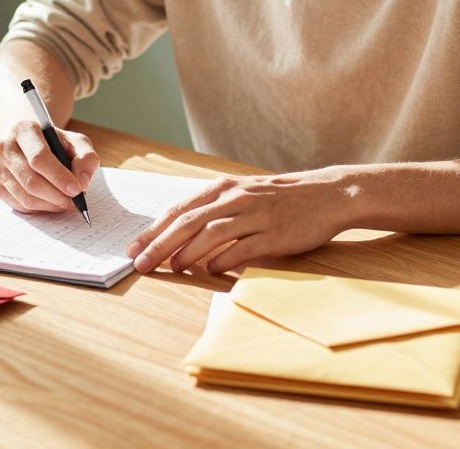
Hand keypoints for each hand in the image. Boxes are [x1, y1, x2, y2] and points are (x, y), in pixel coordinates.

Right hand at [0, 120, 99, 213]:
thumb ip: (86, 158)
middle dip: (57, 196)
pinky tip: (51, 202)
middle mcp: (4, 146)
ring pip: (26, 197)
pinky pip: (20, 206)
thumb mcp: (76, 142)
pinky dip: (40, 209)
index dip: (59, 177)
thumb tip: (82, 183)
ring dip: (50, 205)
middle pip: (31, 181)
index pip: (39, 158)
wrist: (31, 144)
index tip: (77, 190)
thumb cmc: (55, 144)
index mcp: (23, 129)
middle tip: (75, 202)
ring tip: (66, 202)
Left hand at [125, 168, 358, 273]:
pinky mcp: (274, 234)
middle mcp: (236, 199)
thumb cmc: (279, 198)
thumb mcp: (242, 194)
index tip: (132, 248)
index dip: (153, 230)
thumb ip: (213, 210)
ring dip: (188, 253)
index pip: (178, 210)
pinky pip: (242, 248)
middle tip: (140, 263)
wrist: (326, 194)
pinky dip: (222, 260)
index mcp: (223, 188)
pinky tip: (209, 271)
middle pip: (188, 223)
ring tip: (172, 268)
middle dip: (160, 244)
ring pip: (212, 233)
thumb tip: (178, 235)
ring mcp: (255, 216)